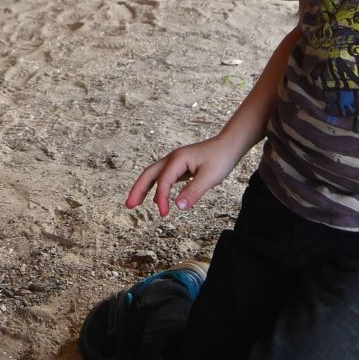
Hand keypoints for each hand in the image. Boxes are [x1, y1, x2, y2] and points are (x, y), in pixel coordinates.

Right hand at [127, 133, 245, 215]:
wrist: (229, 145)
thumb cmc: (221, 158)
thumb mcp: (210, 177)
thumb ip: (194, 192)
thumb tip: (178, 207)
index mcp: (178, 159)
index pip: (163, 181)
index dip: (161, 198)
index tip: (164, 214)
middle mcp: (173, 158)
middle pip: (149, 174)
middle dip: (137, 190)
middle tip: (129, 206)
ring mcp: (175, 162)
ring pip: (154, 175)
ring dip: (143, 188)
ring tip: (134, 204)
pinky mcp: (180, 167)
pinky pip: (163, 177)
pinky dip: (155, 188)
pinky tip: (156, 199)